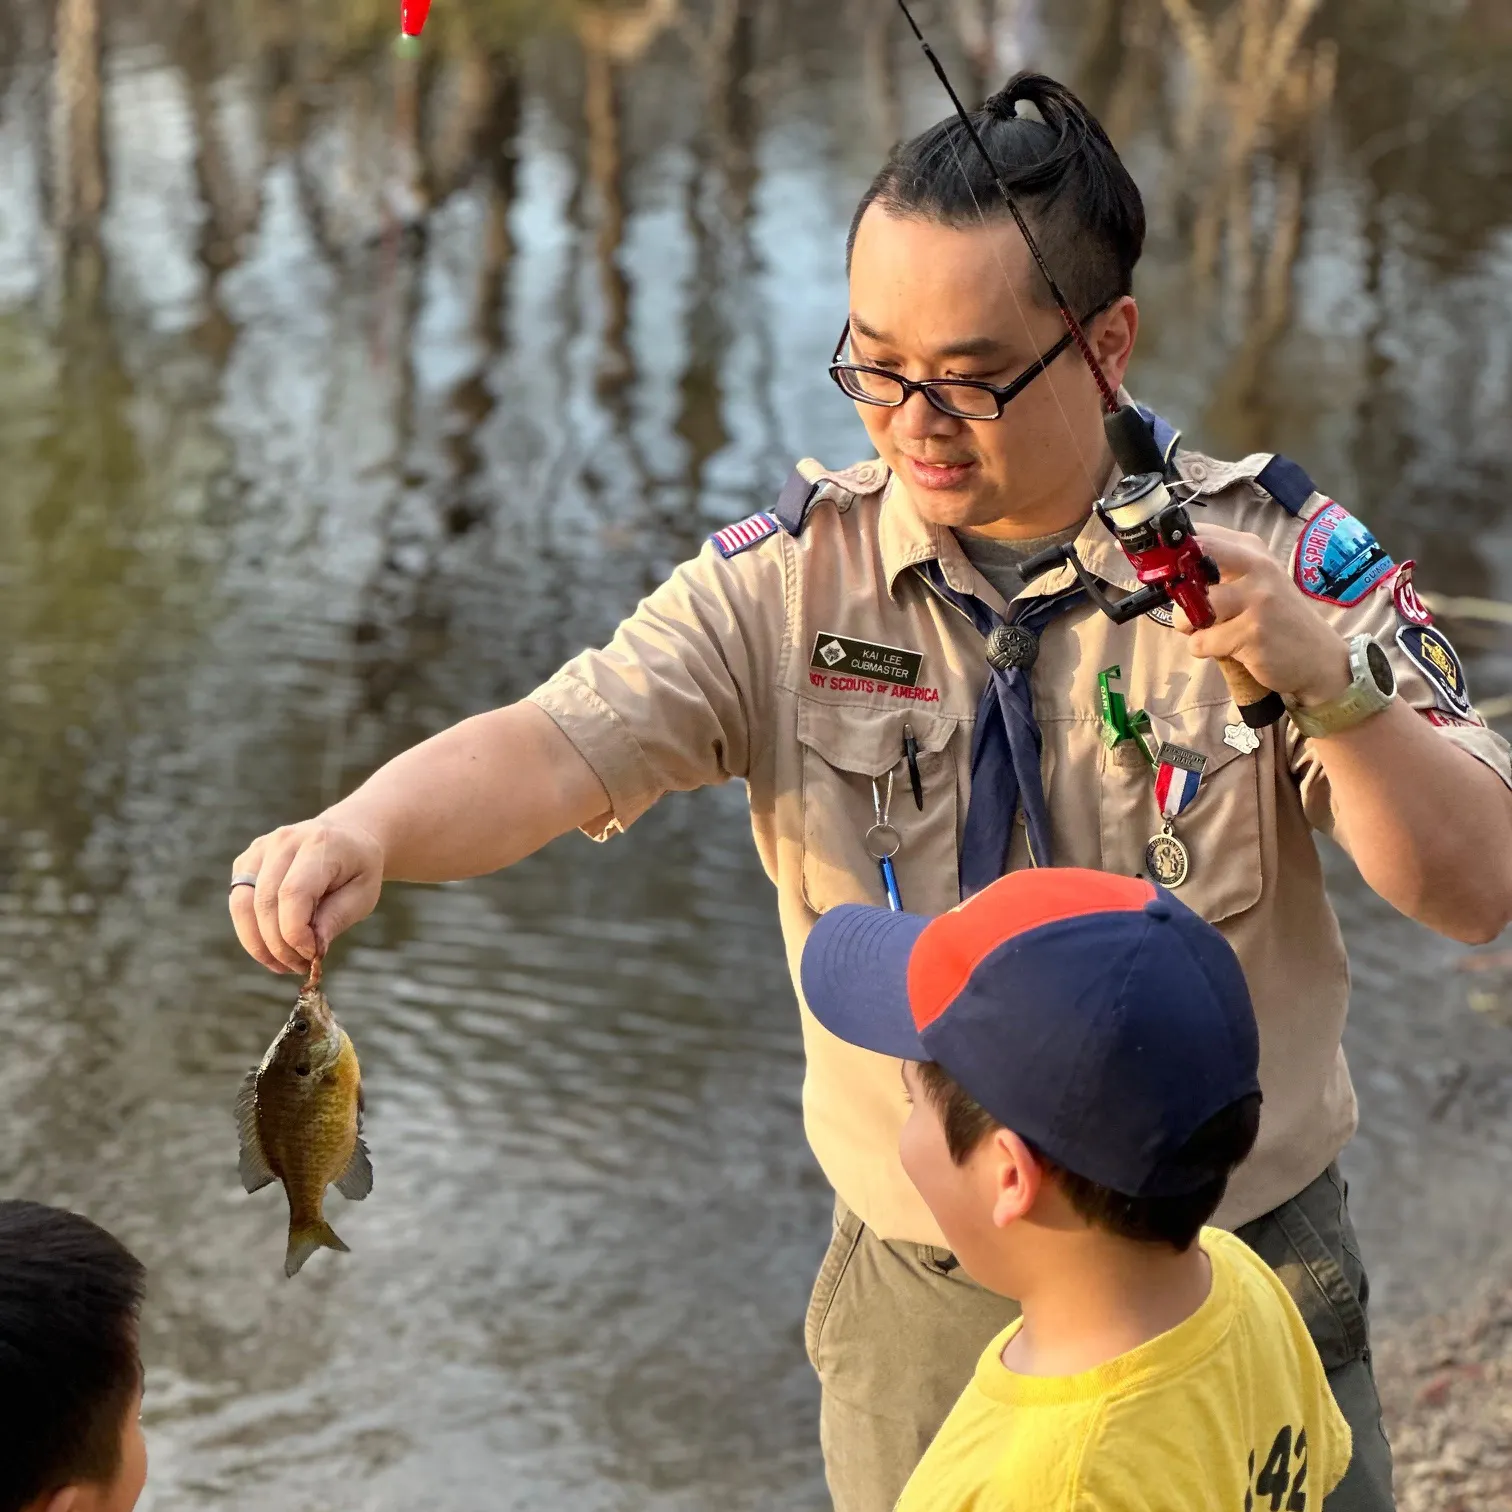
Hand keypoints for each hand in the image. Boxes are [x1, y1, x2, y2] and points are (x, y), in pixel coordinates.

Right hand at [229, 818, 384, 972]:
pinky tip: (273, 949)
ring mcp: (260, 849)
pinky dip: (252, 933)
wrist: (347, 836)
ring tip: (284, 965)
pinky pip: (238, 904)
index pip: (293, 893)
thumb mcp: (364, 893)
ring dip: (259, 944)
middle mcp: (284, 841)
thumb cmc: (358, 869)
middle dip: (280, 945)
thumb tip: (312, 948)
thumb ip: (337, 917)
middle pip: (265, 902)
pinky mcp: (245, 862)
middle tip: (301, 967)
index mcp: (319, 844)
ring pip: (242, 905)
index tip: (313, 956)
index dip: (296, 933)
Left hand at [1171, 524, 1350, 705]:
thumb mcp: (1257, 581)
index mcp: (1252, 550)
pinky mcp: (1252, 633)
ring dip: (1190, 627)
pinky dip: (1204, 649)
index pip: (1200, 535)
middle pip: (1193, 561)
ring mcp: (1257, 600)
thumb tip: (1168, 569)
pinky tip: (1228, 648)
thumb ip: (1221, 570)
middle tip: (1187, 604)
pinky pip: (1201, 642)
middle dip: (1177, 588)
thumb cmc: (1279, 620)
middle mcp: (1257, 568)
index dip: (1173, 553)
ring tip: (1211, 632)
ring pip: (1190, 610)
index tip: (1166, 570)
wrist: (1321, 659)